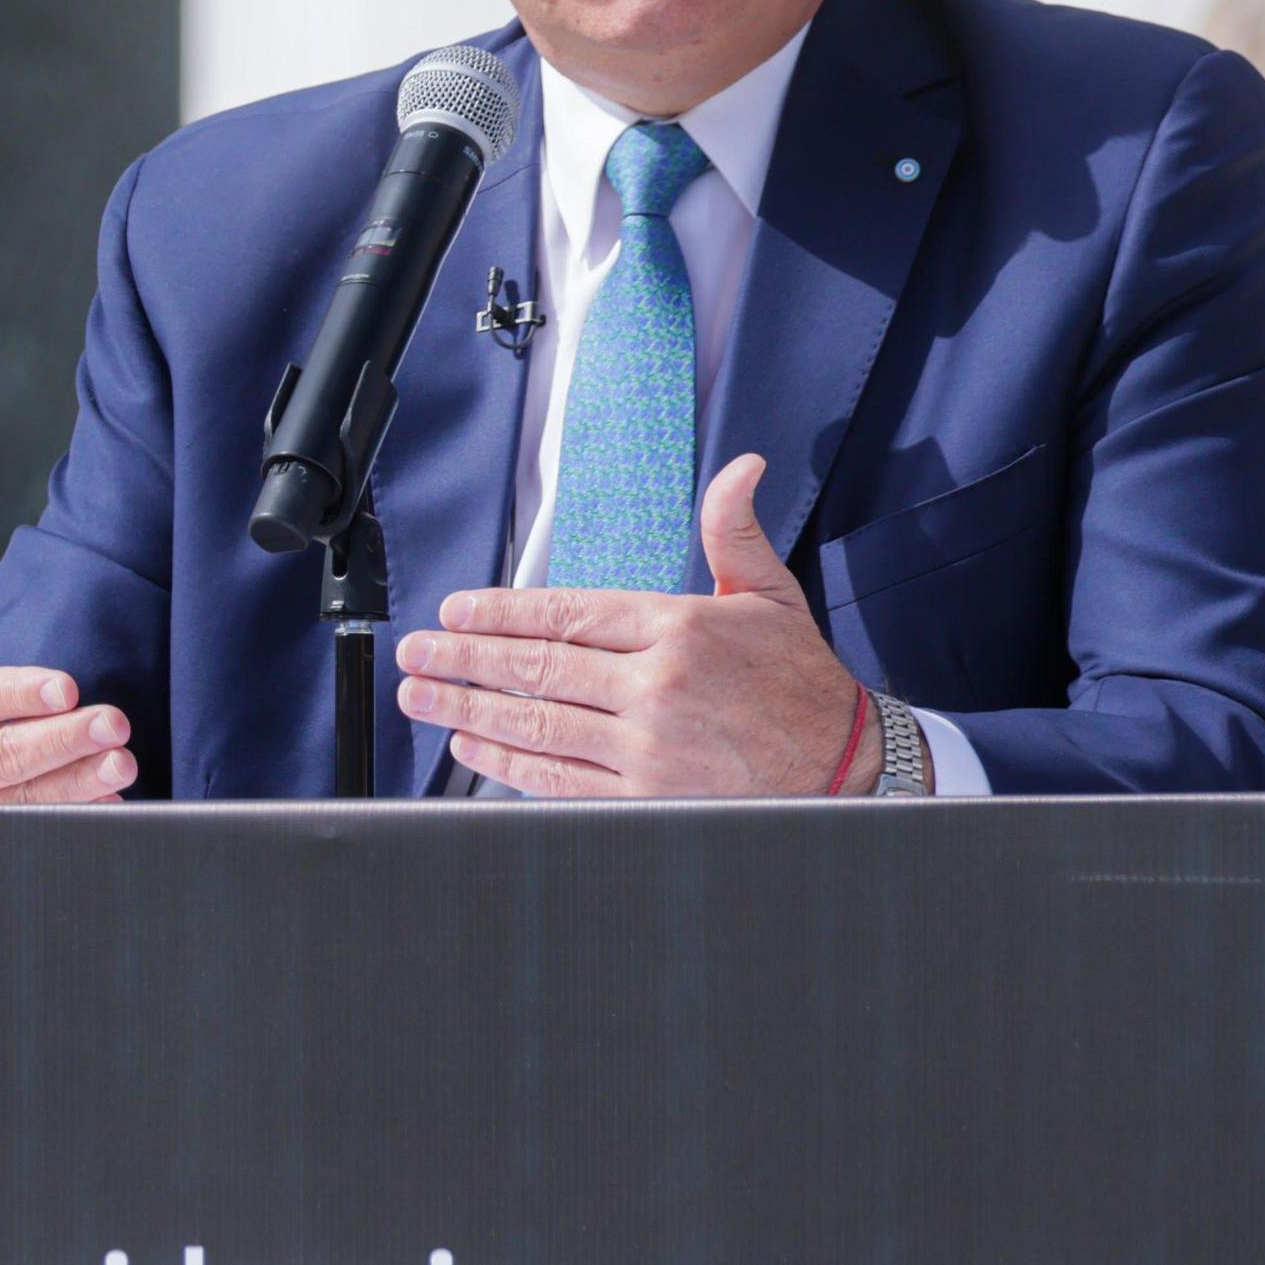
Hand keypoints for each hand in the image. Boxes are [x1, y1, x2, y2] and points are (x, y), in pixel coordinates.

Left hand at [390, 454, 863, 797]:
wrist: (849, 769)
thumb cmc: (803, 684)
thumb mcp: (772, 594)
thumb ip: (735, 529)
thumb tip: (741, 468)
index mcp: (678, 628)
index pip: (568, 613)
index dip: (500, 611)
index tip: (455, 610)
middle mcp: (656, 686)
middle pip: (537, 667)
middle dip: (464, 658)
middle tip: (416, 652)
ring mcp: (648, 746)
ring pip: (537, 722)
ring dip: (467, 708)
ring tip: (421, 696)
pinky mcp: (646, 796)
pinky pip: (560, 778)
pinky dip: (508, 764)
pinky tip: (471, 747)